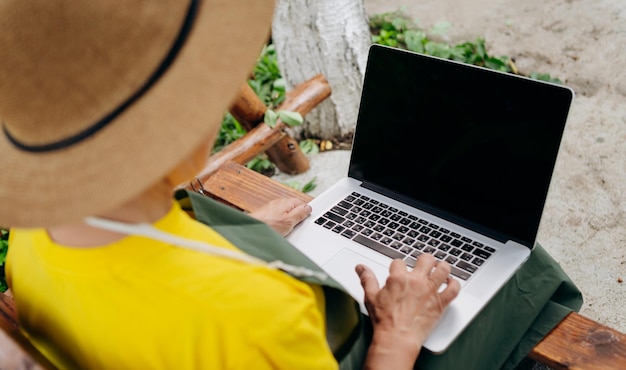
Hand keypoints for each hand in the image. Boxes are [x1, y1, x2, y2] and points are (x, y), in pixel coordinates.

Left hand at [248, 198, 311, 236]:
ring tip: (283, 231)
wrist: (250, 230)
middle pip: (292, 209)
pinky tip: (275, 231)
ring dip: (285, 222)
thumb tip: (308, 207)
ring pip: (284, 214)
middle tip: (292, 227)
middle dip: (294, 218)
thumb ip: (300, 213)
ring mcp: (270, 209)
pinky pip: (275, 219)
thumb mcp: (289, 221)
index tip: (304, 220)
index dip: (304, 212)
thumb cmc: (268, 226)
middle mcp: (278, 203)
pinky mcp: (265, 215)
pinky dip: (277, 224)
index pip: (301, 203)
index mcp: (286, 202)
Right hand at [357, 254, 459, 368]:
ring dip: (442, 267)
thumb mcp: (371, 297)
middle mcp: (416, 281)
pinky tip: (451, 283)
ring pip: (443, 269)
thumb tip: (361, 268)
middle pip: (426, 259)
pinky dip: (454, 284)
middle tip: (424, 264)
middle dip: (425, 259)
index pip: (399, 262)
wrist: (397, 338)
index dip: (398, 266)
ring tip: (440, 268)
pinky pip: (454, 289)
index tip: (399, 271)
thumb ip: (367, 279)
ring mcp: (430, 291)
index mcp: (398, 278)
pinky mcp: (440, 303)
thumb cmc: (385, 321)